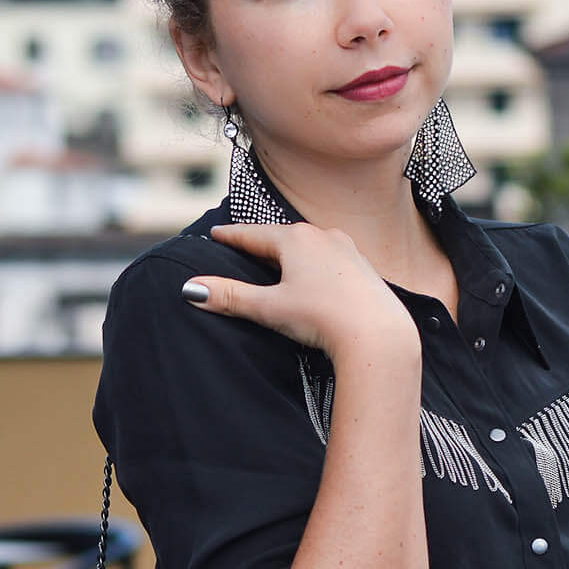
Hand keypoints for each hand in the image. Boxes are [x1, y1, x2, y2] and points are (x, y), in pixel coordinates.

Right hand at [183, 221, 416, 360]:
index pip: (252, 235)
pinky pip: (331, 260)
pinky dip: (315, 265)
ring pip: (309, 247)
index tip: (216, 233)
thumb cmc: (322, 318)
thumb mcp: (269, 308)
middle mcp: (322, 236)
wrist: (377, 335)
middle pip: (282, 238)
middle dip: (261, 242)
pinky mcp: (364, 268)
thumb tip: (190, 289)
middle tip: (243, 245)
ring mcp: (347, 250)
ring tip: (278, 260)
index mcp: (295, 239)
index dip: (231, 236)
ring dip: (292, 252)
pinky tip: (316, 276)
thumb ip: (230, 297)